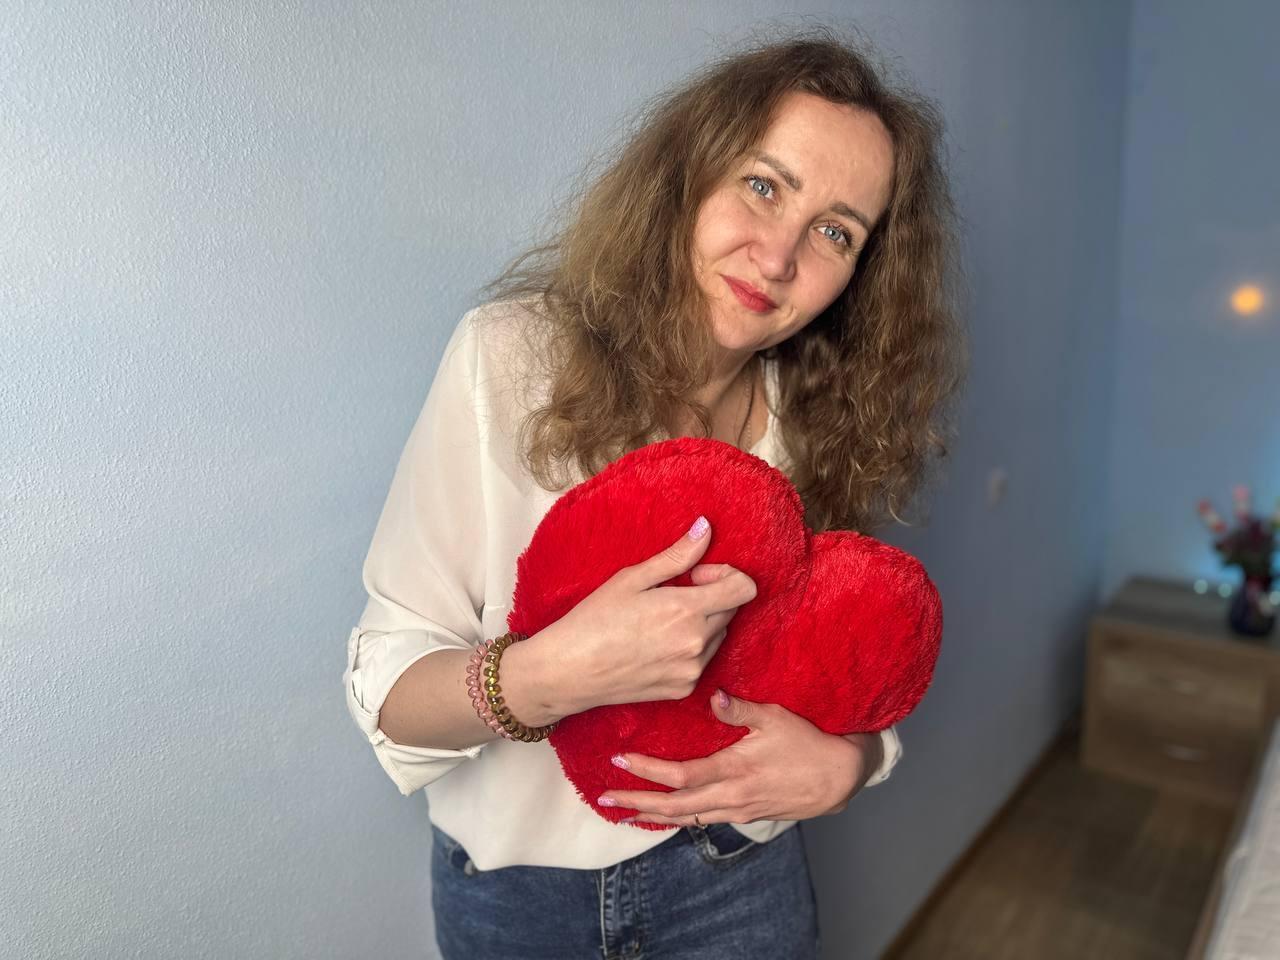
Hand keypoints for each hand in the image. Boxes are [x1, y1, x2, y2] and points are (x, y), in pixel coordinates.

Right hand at [536, 517, 756, 717]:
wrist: (569, 671)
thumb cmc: (594, 619)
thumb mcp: (632, 578)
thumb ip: (677, 556)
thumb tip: (706, 528)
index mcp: (687, 611)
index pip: (744, 588)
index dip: (724, 574)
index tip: (695, 576)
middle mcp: (697, 643)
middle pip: (731, 610)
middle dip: (711, 596)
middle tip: (672, 594)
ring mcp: (692, 670)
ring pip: (719, 635)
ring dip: (702, 623)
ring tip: (661, 622)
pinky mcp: (684, 689)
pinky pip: (702, 660)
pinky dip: (690, 648)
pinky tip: (656, 645)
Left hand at [596, 689, 877, 825]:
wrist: (841, 777)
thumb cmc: (810, 744)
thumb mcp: (776, 718)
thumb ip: (742, 709)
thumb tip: (712, 696)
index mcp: (734, 770)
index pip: (680, 775)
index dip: (647, 770)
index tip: (619, 761)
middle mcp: (731, 796)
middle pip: (675, 806)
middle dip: (638, 802)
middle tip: (607, 799)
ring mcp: (738, 810)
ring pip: (688, 818)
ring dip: (655, 815)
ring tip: (627, 811)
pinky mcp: (747, 814)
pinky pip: (705, 820)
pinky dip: (681, 817)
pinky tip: (668, 814)